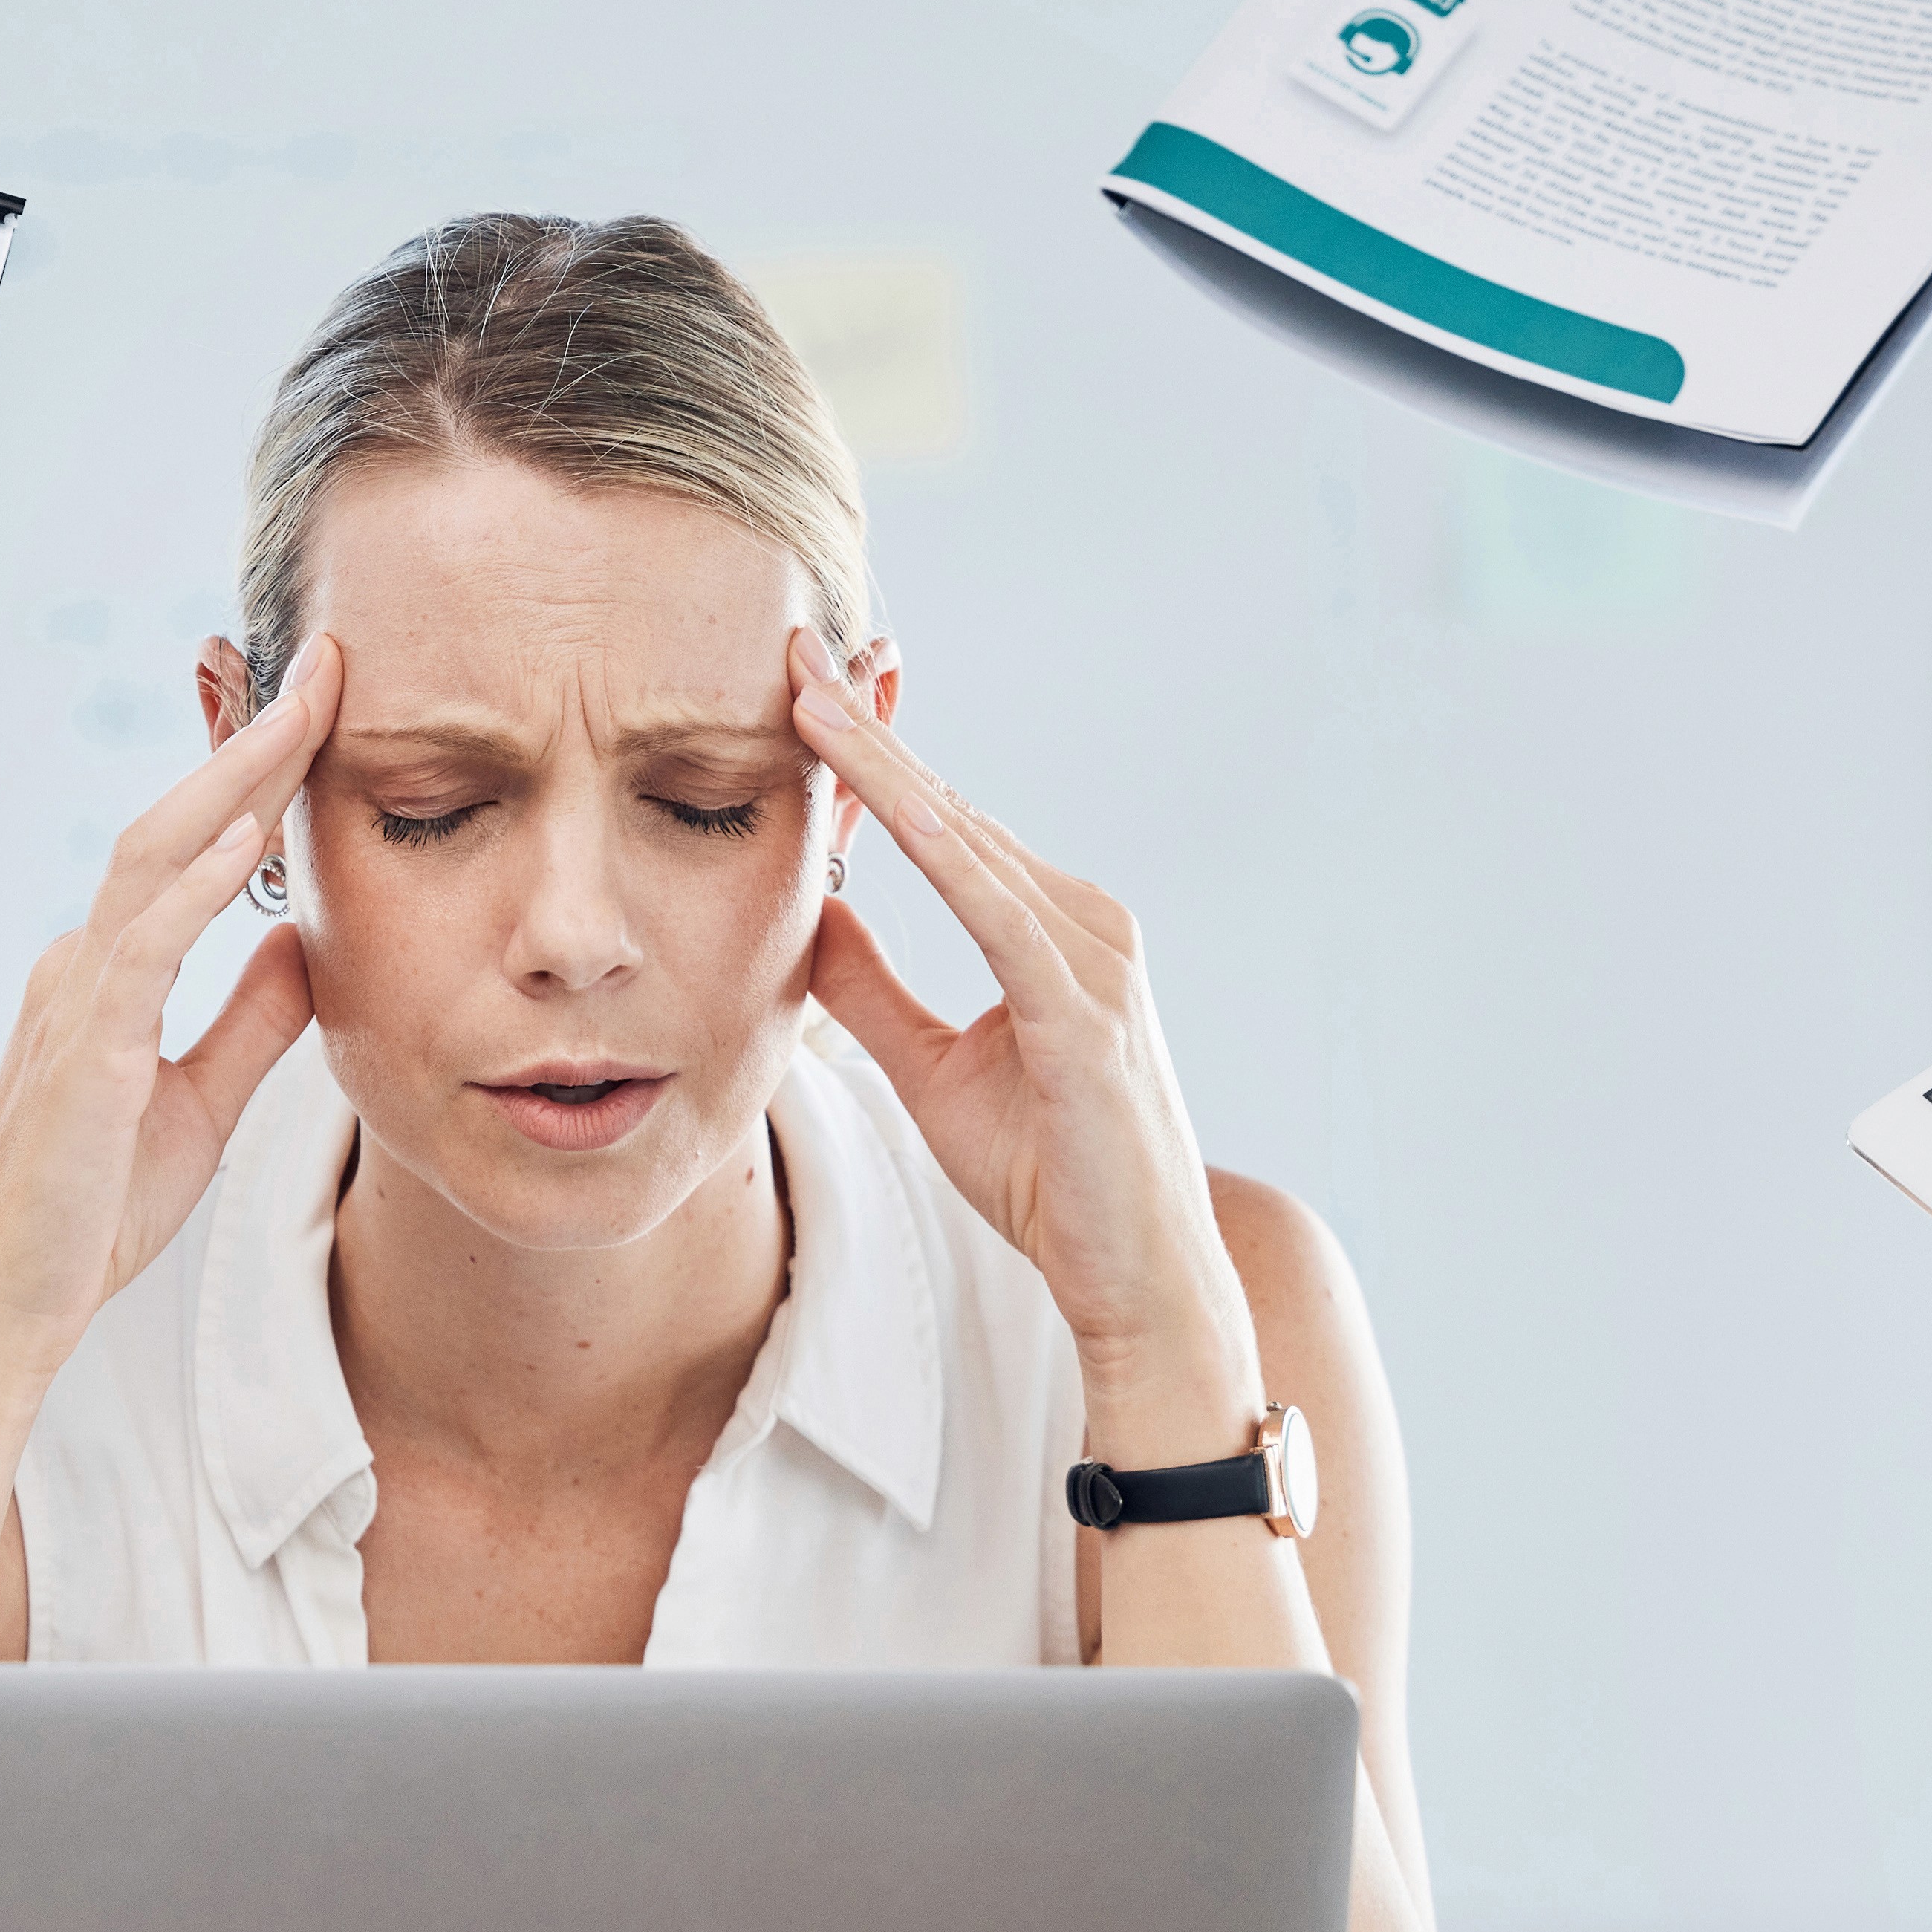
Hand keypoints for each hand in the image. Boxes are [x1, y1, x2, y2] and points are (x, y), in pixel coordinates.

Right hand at [0, 636, 338, 1379]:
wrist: (7, 1310)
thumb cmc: (89, 1216)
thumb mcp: (202, 1103)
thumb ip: (248, 1021)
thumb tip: (305, 942)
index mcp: (107, 976)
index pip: (189, 850)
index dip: (258, 775)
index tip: (324, 707)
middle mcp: (79, 966)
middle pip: (170, 824)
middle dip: (252, 740)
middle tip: (328, 664)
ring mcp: (71, 1003)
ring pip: (150, 860)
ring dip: (231, 782)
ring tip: (304, 714)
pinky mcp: (80, 1056)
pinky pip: (138, 952)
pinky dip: (190, 889)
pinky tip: (244, 841)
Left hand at [785, 628, 1259, 1435]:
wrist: (1138, 1281)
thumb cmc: (1049, 1179)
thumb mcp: (932, 1070)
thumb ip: (874, 991)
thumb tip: (808, 915)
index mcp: (1053, 934)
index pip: (946, 828)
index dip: (871, 759)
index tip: (799, 690)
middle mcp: (1086, 924)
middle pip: (954, 811)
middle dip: (870, 730)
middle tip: (793, 650)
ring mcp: (1095, 959)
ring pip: (968, 841)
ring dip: (885, 767)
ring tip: (806, 699)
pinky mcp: (1086, 1008)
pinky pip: (994, 907)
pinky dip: (932, 844)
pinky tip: (873, 797)